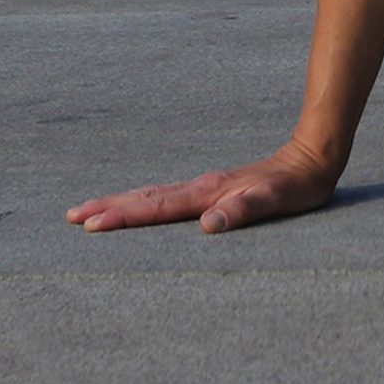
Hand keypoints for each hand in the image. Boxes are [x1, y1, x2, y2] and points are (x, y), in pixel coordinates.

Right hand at [65, 140, 340, 235]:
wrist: (312, 158)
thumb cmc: (296, 187)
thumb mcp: (276, 201)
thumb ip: (244, 210)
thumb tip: (208, 225)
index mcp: (208, 193)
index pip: (157, 208)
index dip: (123, 217)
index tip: (90, 224)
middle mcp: (200, 188)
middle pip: (145, 198)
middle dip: (108, 208)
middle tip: (71, 216)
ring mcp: (204, 187)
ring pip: (152, 195)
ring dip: (120, 203)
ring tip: (89, 211)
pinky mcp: (211, 190)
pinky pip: (166, 197)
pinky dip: (142, 202)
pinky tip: (136, 207)